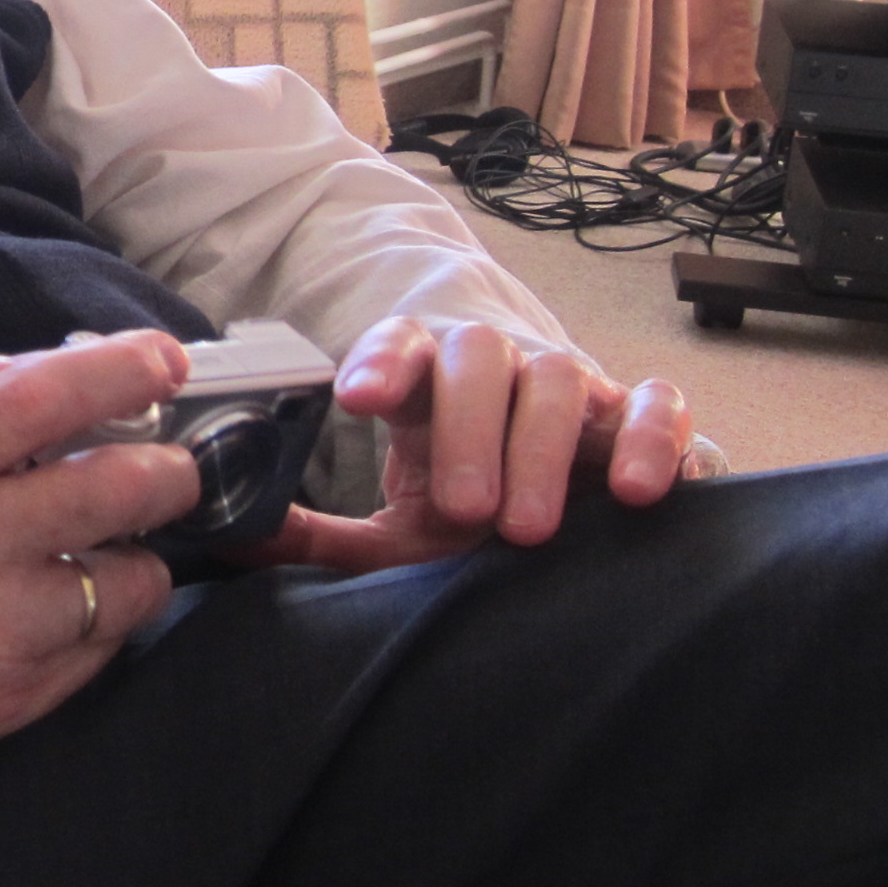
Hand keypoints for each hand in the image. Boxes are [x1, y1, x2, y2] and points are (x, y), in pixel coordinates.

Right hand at [0, 330, 201, 798]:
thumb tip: (54, 361)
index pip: (37, 400)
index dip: (118, 372)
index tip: (164, 361)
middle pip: (110, 490)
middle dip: (168, 471)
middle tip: (173, 468)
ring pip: (128, 580)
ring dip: (137, 560)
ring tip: (107, 554)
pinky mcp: (13, 697)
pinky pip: (106, 647)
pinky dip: (105, 621)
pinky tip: (67, 612)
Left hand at [227, 318, 696, 575]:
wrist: (570, 539)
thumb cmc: (473, 526)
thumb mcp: (397, 537)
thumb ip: (323, 538)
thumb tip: (233, 535)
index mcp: (428, 387)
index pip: (399, 347)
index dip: (381, 362)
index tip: (355, 399)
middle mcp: (500, 373)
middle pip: (478, 357)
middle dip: (468, 430)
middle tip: (463, 510)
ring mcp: (574, 388)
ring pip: (559, 378)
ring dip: (541, 448)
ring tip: (525, 529)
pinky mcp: (639, 418)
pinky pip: (655, 405)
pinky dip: (648, 436)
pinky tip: (632, 490)